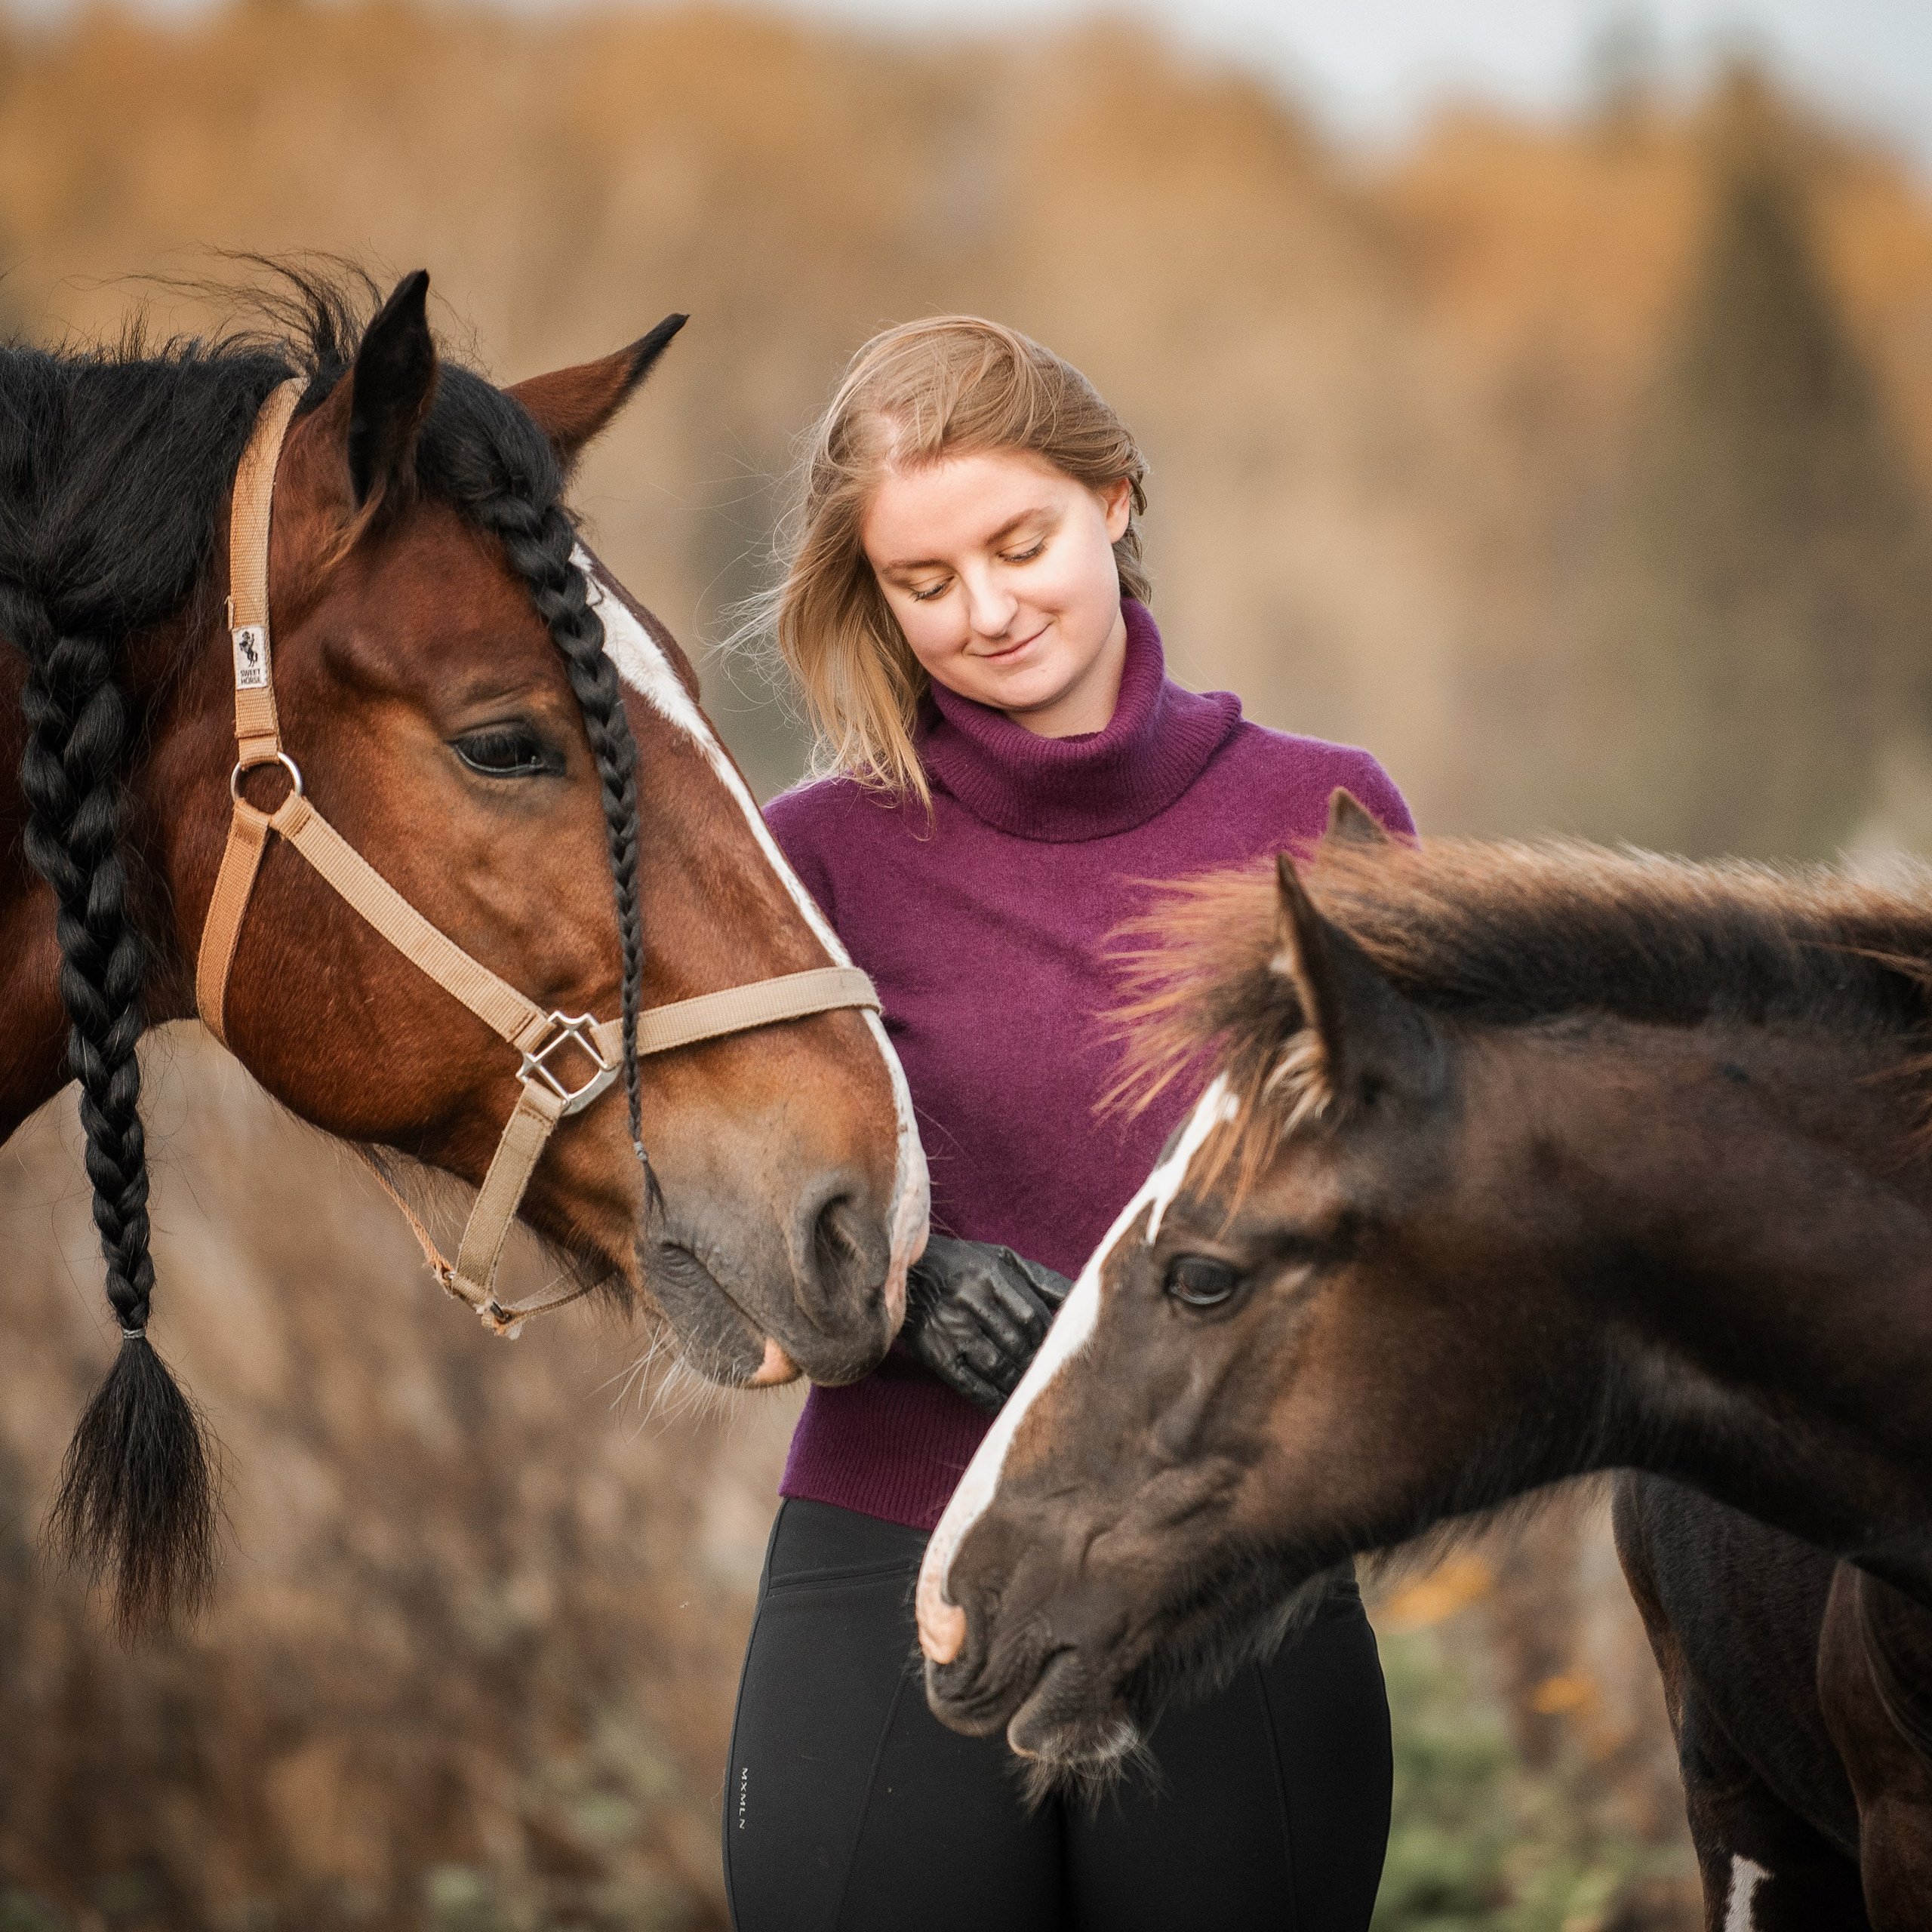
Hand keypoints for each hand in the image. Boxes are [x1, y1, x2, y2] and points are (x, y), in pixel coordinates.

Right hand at [900, 1236, 1071, 1412]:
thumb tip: (1080, 1294)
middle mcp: (970, 1301)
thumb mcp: (999, 1260)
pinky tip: (1004, 1402)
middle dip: (1037, 1361)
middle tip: (1050, 1373)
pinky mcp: (935, 1353)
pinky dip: (991, 1398)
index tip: (1056, 1346)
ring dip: (1019, 1381)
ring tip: (1032, 1387)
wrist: (905, 1274)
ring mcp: (951, 1329)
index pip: (1032, 1316)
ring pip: (997, 1365)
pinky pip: (969, 1384)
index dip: (1048, 1337)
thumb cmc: (962, 1266)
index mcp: (989, 1276)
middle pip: (1018, 1343)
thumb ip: (1040, 1279)